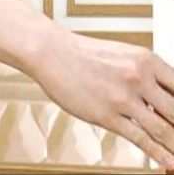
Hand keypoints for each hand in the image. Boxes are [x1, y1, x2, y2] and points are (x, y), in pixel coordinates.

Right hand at [33, 28, 173, 168]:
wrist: (51, 51)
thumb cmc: (83, 54)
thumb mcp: (122, 56)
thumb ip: (145, 76)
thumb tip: (164, 99)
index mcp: (146, 59)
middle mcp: (138, 77)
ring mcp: (124, 98)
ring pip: (164, 130)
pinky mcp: (108, 116)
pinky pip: (141, 139)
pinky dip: (159, 154)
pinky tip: (169, 162)